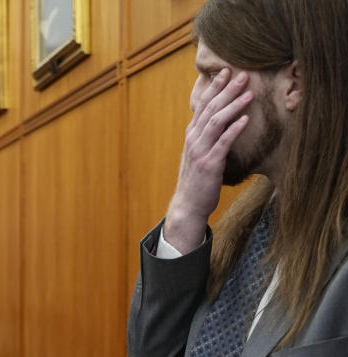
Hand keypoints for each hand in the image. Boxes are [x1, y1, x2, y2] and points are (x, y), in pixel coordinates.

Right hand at [165, 68, 253, 251]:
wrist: (188, 205)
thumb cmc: (197, 180)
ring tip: (249, 93)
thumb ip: (208, 137)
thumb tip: (223, 121)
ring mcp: (200, 151)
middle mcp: (193, 140)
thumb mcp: (200, 154)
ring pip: (216, 122)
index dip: (214, 87)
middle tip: (242, 74)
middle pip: (210, 109)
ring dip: (233, 105)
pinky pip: (223, 143)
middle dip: (226, 90)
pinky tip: (246, 119)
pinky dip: (234, 129)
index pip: (202, 105)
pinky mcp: (209, 164)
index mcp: (191, 135)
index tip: (225, 71)